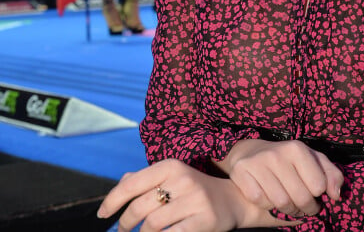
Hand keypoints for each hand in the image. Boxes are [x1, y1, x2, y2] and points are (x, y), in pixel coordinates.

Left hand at [97, 158, 249, 231]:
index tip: (103, 214)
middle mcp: (183, 178)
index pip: (132, 183)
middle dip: (125, 223)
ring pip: (153, 224)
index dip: (112, 200)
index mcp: (171, 165)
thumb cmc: (195, 190)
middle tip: (122, 231)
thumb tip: (120, 184)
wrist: (233, 199)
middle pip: (140, 207)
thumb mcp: (172, 177)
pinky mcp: (204, 219)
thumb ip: (145, 178)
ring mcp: (195, 199)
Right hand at [220, 139, 343, 217]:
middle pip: (300, 197)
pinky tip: (269, 197)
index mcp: (297, 148)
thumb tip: (336, 195)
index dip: (318, 196)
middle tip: (303, 207)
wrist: (251, 151)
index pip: (318, 186)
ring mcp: (258, 161)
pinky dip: (266, 204)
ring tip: (289, 205)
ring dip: (287, 210)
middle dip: (305, 208)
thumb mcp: (312, 160)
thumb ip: (331, 175)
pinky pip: (260, 201)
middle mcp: (278, 153)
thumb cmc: (288, 160)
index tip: (313, 194)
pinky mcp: (242, 171)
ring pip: (281, 202)